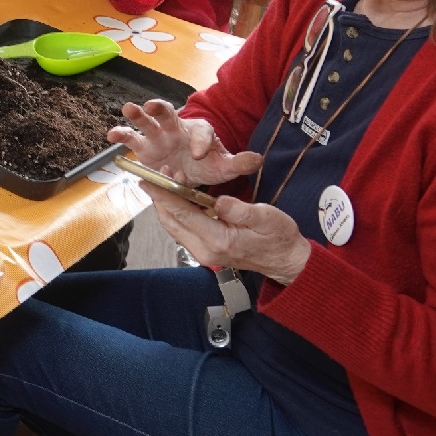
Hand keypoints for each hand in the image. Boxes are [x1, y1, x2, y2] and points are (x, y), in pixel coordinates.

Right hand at [107, 99, 261, 187]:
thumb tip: (258, 159)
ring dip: (137, 114)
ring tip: (128, 108)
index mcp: (199, 131)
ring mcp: (158, 136)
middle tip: (153, 105)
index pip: (201, 131)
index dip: (200, 142)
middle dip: (160, 108)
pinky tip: (111, 135)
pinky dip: (121, 135)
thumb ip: (239, 163)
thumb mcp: (225, 166)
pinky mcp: (143, 148)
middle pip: (168, 113)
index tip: (199, 155)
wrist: (190, 172)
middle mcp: (176, 129)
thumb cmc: (207, 164)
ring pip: (146, 121)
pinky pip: (130, 139)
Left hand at [145, 186, 311, 284]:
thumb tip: (218, 201)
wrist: (286, 260)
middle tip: (155, 175)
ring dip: (166, 204)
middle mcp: (206, 250)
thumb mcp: (267, 218)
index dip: (164, 195)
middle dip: (160, 197)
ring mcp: (203, 253)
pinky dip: (176, 212)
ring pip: (174, 226)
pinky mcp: (204, 251)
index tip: (149, 180)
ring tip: (164, 182)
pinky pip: (182, 230)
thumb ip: (241, 209)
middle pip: (171, 221)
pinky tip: (176, 197)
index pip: (183, 214)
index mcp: (219, 240)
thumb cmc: (279, 238)